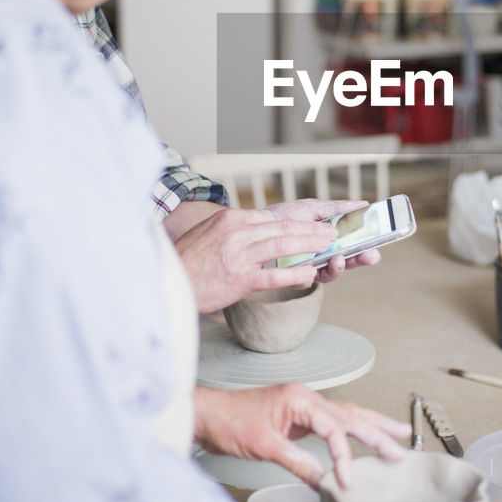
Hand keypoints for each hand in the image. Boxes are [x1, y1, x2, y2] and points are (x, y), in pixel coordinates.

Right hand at [171, 207, 336, 311]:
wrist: (170, 283)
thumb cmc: (188, 261)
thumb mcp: (209, 233)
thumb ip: (234, 229)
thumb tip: (259, 228)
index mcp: (231, 219)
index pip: (273, 219)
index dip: (299, 222)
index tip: (315, 224)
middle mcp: (237, 232)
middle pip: (284, 228)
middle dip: (312, 230)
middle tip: (331, 233)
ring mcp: (239, 255)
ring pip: (284, 246)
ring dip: (311, 246)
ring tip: (329, 248)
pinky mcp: (240, 279)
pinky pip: (275, 274)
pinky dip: (296, 274)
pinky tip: (310, 274)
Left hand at [193, 382, 410, 486]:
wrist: (206, 414)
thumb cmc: (228, 423)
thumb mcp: (263, 446)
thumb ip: (297, 462)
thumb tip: (324, 480)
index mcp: (299, 400)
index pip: (334, 429)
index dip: (345, 456)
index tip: (348, 480)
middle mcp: (306, 398)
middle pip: (350, 416)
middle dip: (377, 434)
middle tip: (399, 452)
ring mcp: (303, 405)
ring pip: (347, 414)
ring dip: (373, 425)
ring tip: (398, 433)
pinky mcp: (298, 415)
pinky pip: (334, 420)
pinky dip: (353, 428)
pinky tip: (365, 432)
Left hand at [264, 199, 381, 281]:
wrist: (256, 226)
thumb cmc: (285, 217)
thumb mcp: (313, 208)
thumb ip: (337, 209)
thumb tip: (363, 205)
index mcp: (332, 240)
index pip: (355, 246)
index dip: (368, 248)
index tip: (377, 247)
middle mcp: (324, 256)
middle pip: (349, 262)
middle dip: (361, 260)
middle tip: (370, 256)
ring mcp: (310, 268)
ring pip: (330, 274)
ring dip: (338, 268)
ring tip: (340, 258)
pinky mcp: (293, 277)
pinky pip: (305, 280)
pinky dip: (309, 275)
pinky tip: (311, 268)